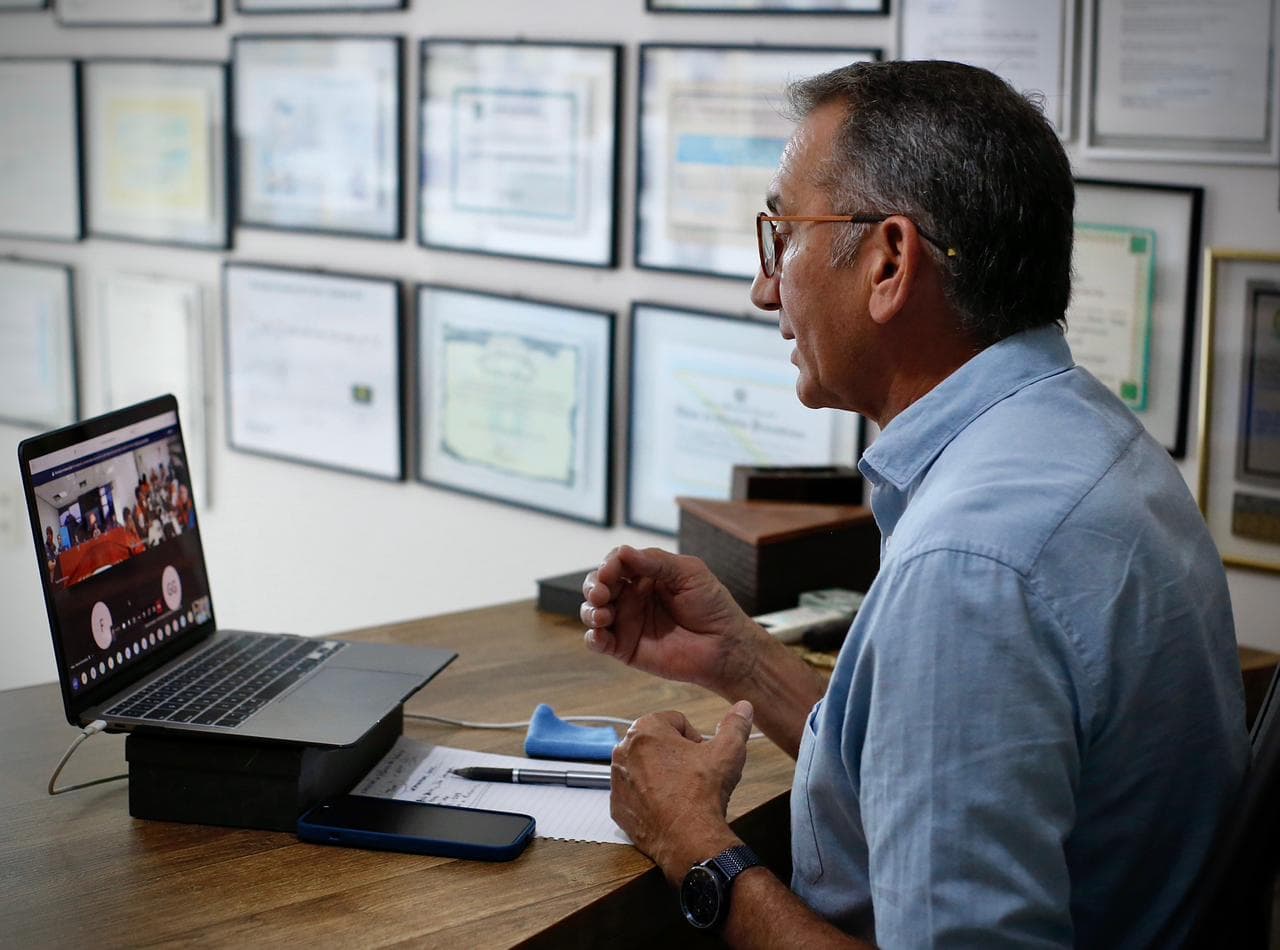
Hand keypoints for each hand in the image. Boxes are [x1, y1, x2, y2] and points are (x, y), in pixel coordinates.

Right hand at [581, 545, 759, 693]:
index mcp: (646, 575)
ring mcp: (627, 622)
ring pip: (593, 612)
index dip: (609, 565)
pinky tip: (599, 634)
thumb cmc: (713, 605)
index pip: (617, 563)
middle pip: (598, 585)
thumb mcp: (689, 573)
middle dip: (594, 586)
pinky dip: (592, 637)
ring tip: (603, 615)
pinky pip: (599, 642)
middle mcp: (632, 597)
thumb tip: (622, 552)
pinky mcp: (625, 648)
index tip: (611, 570)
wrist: (725, 645)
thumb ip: (656, 562)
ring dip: (590, 610)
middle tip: (602, 593)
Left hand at [611, 701, 754, 884]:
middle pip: (658, 743)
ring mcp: (617, 780)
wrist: (689, 839)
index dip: (695, 738)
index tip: (701, 756)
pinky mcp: (617, 807)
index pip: (675, 721)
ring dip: (661, 774)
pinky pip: (635, 794)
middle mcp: (623, 750)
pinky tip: (668, 807)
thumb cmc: (703, 793)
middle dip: (676, 754)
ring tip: (682, 791)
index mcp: (645, 728)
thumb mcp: (728, 751)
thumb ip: (735, 724)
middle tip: (694, 774)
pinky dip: (649, 798)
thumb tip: (743, 707)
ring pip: (645, 767)